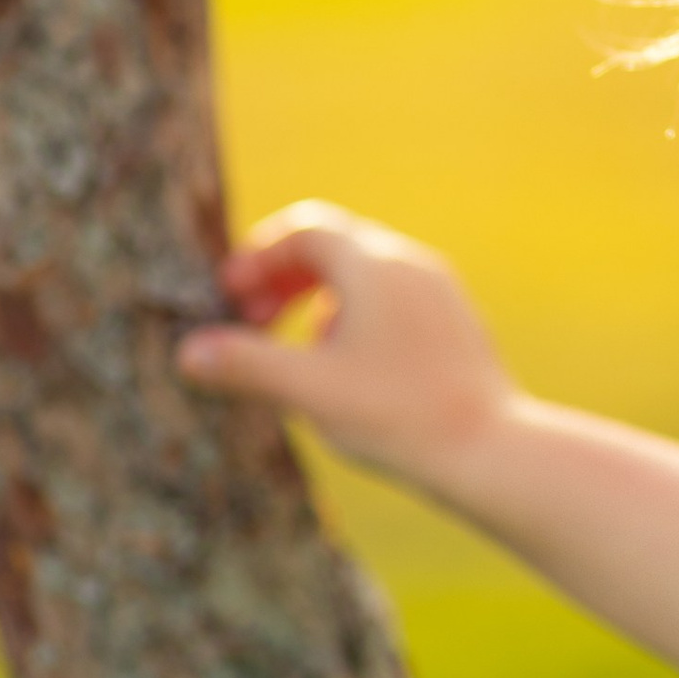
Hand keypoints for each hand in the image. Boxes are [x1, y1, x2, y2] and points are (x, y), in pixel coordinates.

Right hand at [175, 200, 513, 497]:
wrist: (491, 449)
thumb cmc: (397, 416)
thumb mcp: (308, 390)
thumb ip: (246, 364)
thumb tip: (187, 351)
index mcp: (374, 265)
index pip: (306, 228)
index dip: (259, 255)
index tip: (231, 295)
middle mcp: (412, 264)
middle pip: (336, 245)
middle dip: (284, 276)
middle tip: (251, 319)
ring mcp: (440, 292)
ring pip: (366, 273)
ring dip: (318, 299)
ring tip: (296, 351)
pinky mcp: (456, 323)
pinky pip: (395, 300)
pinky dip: (356, 316)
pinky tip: (347, 371)